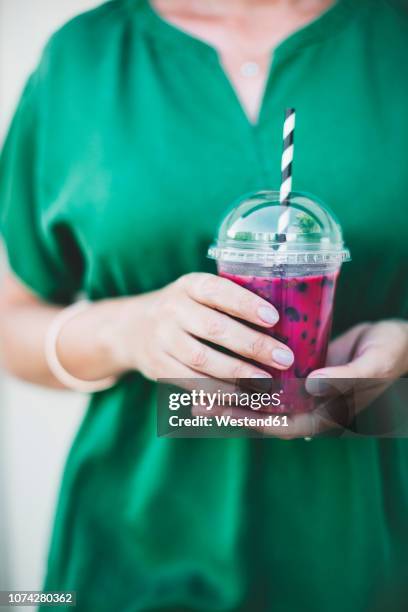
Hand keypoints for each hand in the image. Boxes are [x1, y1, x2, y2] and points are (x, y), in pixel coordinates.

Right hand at [112, 273, 293, 384]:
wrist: (132, 328)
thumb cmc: (186, 309)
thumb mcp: (200, 293)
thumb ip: (230, 301)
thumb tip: (285, 320)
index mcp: (189, 285)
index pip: (217, 291)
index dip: (245, 304)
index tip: (274, 318)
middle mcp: (171, 309)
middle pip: (213, 329)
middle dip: (252, 345)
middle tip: (284, 358)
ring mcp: (162, 339)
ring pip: (201, 360)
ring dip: (238, 374)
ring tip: (267, 383)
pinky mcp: (158, 367)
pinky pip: (190, 382)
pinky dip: (218, 392)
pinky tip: (242, 397)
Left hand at [193, 320, 407, 438]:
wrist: (398, 339)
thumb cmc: (390, 353)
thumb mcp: (372, 366)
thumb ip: (345, 379)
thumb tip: (311, 387)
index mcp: (327, 415)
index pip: (281, 424)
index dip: (249, 419)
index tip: (219, 410)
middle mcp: (311, 406)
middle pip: (265, 414)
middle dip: (231, 410)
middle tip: (196, 403)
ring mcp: (305, 390)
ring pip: (263, 398)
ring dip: (234, 395)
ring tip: (199, 390)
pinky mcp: (302, 372)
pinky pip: (271, 380)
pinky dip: (248, 377)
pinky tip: (226, 366)